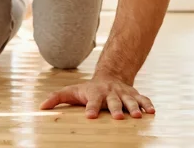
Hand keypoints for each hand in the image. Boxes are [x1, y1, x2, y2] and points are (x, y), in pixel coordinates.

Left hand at [40, 75, 154, 119]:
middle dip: (116, 108)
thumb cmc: (88, 89)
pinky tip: (152, 112)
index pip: (92, 102)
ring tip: (137, 116)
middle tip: (118, 117)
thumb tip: (41, 107)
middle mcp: (110, 93)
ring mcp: (123, 94)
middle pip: (113, 101)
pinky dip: (148, 104)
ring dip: (134, 108)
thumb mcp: (71, 91)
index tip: (90, 116)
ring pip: (129, 100)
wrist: (109, 76)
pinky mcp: (134, 95)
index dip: (91, 108)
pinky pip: (142, 99)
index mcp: (95, 93)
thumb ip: (57, 98)